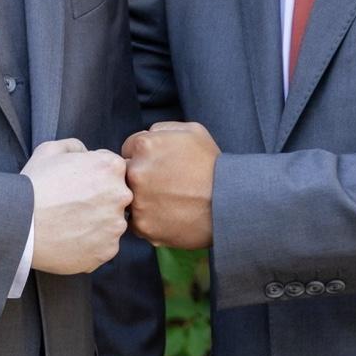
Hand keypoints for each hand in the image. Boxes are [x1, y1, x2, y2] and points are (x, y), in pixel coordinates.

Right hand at [23, 138, 130, 274]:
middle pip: (117, 197)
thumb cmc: (34, 185)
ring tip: (70, 224)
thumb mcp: (50, 150)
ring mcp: (116, 225)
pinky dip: (91, 244)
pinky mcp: (108, 250)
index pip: (114, 170)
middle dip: (101, 200)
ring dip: (97, 223)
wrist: (19, 224)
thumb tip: (87, 153)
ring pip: (112, 223)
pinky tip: (70, 239)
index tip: (79, 185)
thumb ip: (76, 147)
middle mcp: (121, 195)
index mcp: (111, 167)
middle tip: (74, 205)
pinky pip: (104, 246)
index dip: (95, 176)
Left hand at [120, 120, 219, 248]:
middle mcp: (135, 173)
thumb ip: (161, 129)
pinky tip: (169, 216)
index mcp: (144, 146)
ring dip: (143, 200)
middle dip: (140, 177)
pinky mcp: (143, 226)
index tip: (159, 165)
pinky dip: (150, 220)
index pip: (128, 149)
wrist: (229, 202)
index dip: (143, 156)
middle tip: (164, 184)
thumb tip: (145, 136)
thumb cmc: (212, 165)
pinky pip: (137, 222)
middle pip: (125, 174)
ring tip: (169, 201)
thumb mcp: (192, 131)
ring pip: (130, 199)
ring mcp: (138, 201)